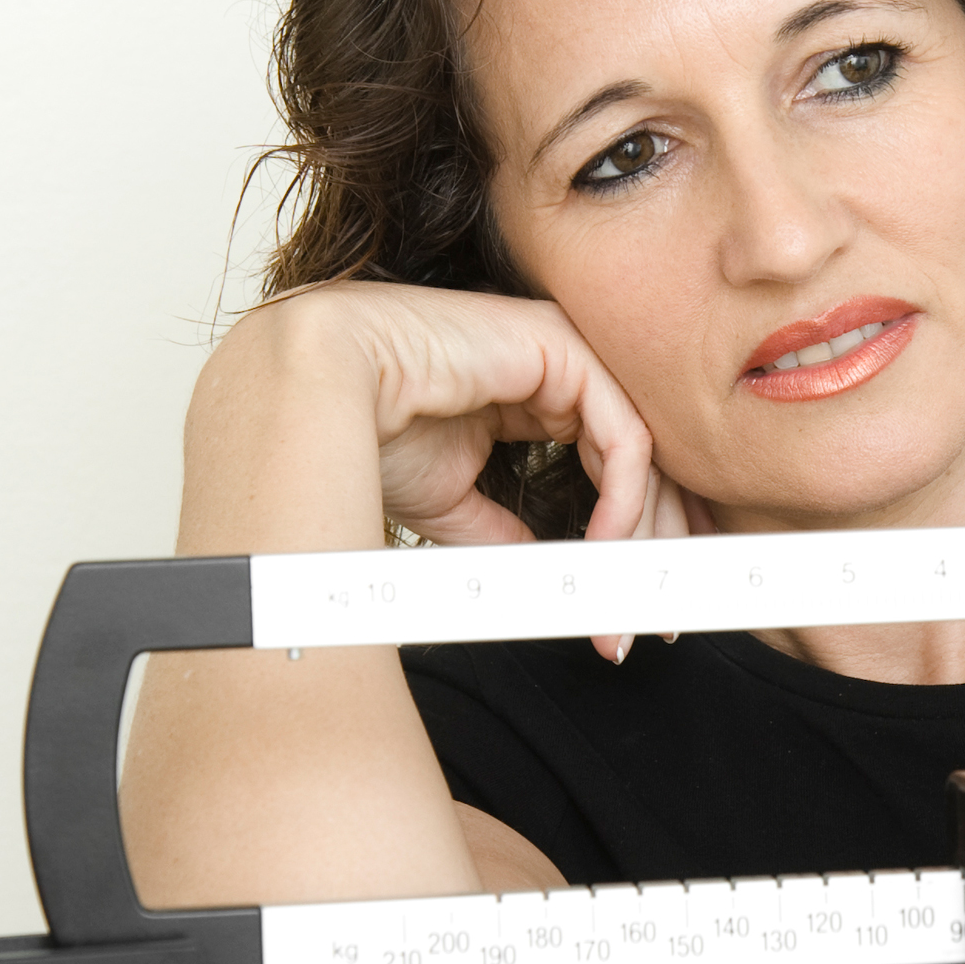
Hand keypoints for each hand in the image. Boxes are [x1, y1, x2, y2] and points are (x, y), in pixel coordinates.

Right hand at [254, 281, 711, 658]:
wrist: (310, 396)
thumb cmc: (363, 432)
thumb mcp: (455, 506)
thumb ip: (508, 534)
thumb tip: (547, 577)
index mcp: (534, 395)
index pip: (614, 466)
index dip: (633, 538)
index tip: (637, 600)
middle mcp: (557, 371)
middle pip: (639, 462)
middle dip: (654, 546)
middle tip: (653, 615)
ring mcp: (564, 353)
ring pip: (641, 452)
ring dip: (641, 535)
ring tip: (626, 596)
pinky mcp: (562, 348)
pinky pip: (624, 434)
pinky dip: (624, 498)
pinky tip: (606, 544)